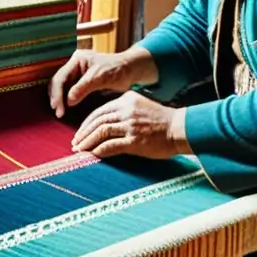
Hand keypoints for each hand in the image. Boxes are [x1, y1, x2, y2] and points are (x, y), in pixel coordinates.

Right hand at [48, 47, 156, 117]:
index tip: (58, 107)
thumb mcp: (100, 77)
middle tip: (58, 112)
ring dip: (59, 99)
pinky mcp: (82, 82)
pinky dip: (66, 99)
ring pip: (62, 87)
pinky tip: (65, 108)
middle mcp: (74, 65)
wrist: (131, 70)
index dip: (58, 93)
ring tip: (60, 112)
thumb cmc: (118, 69)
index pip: (60, 77)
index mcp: (77, 59)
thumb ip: (83, 88)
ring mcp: (77, 73)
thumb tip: (68, 101)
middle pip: (58, 82)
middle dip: (56, 97)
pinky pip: (69, 90)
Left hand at [71, 91, 189, 159]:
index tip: (80, 133)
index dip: (87, 123)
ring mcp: (130, 126)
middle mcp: (126, 110)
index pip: (100, 111)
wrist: (181, 129)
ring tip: (79, 151)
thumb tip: (106, 124)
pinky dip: (98, 151)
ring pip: (100, 132)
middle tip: (75, 143)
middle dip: (83, 133)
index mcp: (127, 100)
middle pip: (97, 121)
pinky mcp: (134, 141)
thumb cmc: (163, 121)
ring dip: (87, 142)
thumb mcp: (142, 107)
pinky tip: (92, 156)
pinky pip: (110, 145)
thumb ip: (125, 111)